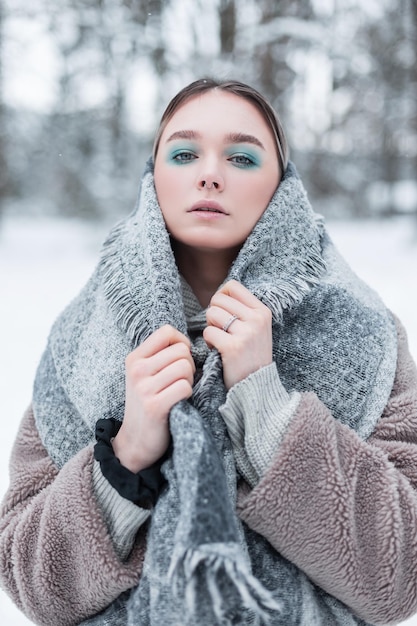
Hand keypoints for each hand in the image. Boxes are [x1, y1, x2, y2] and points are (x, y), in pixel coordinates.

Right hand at [112, 325, 194, 472]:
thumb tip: (188, 343)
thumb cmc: (147, 403)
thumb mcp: (145, 375)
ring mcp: (144, 388)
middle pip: (181, 350)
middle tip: (180, 380)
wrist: (135, 441)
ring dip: (189, 380)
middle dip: (189, 364)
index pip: (166, 332)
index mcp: (134, 358)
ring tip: (178, 391)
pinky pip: (184, 387)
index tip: (181, 358)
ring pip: (185, 367)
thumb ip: (160, 356)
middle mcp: (137, 370)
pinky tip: (178, 402)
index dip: (181, 342)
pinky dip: (188, 394)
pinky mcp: (155, 406)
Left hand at [204, 280, 272, 389]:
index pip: (232, 286)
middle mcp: (257, 319)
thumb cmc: (251, 355)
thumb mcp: (257, 328)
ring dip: (210, 328)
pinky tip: (218, 351)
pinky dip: (208, 343)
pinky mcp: (233, 347)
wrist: (257, 387)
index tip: (223, 313)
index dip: (221, 297)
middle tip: (221, 331)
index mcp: (262, 311)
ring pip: (211, 314)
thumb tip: (220, 293)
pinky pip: (208, 332)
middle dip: (213, 314)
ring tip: (221, 341)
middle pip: (218, 299)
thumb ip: (242, 309)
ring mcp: (246, 333)